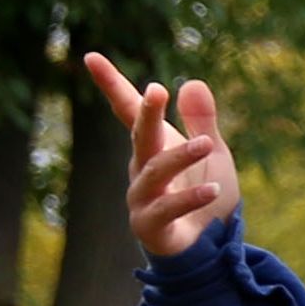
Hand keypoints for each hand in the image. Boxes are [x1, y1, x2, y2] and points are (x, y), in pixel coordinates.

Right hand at [97, 54, 234, 259]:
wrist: (206, 250)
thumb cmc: (204, 197)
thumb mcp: (212, 155)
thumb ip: (202, 122)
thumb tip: (190, 81)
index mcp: (153, 145)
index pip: (128, 110)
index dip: (111, 83)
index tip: (90, 55)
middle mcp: (141, 167)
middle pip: (140, 135)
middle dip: (146, 113)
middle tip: (156, 90)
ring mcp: (142, 197)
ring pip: (155, 171)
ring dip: (181, 157)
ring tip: (207, 146)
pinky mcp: (150, 225)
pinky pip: (168, 208)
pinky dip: (190, 198)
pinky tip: (214, 189)